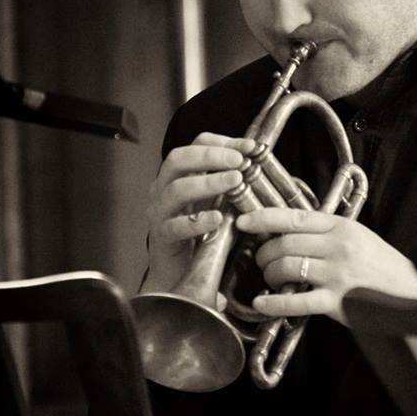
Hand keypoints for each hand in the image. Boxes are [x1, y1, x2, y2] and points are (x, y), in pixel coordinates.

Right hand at [142, 133, 255, 292]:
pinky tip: (217, 219)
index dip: (222, 142)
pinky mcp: (162, 237)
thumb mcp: (217, 201)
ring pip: (176, 190)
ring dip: (208, 183)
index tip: (249, 148)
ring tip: (235, 181)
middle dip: (210, 156)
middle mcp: (164, 188)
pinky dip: (197, 221)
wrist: (178, 273)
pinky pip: (176, 227)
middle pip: (177, 160)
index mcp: (178, 175)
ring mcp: (160, 212)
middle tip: (239, 161)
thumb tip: (256, 160)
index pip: (194, 145)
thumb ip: (230, 182)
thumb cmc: (199, 233)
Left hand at [235, 208, 416, 323]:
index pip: (294, 217)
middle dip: (264, 253)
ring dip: (270, 275)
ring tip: (272, 280)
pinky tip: (263, 303)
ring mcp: (337, 274)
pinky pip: (296, 300)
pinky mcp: (337, 302)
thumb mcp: (359, 239)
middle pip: (284, 243)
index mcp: (342, 227)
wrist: (415, 295)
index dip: (263, 218)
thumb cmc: (384, 269)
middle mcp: (338, 246)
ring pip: (286, 267)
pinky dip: (274, 303)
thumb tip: (290, 233)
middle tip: (262, 261)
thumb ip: (328, 235)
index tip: (244, 221)